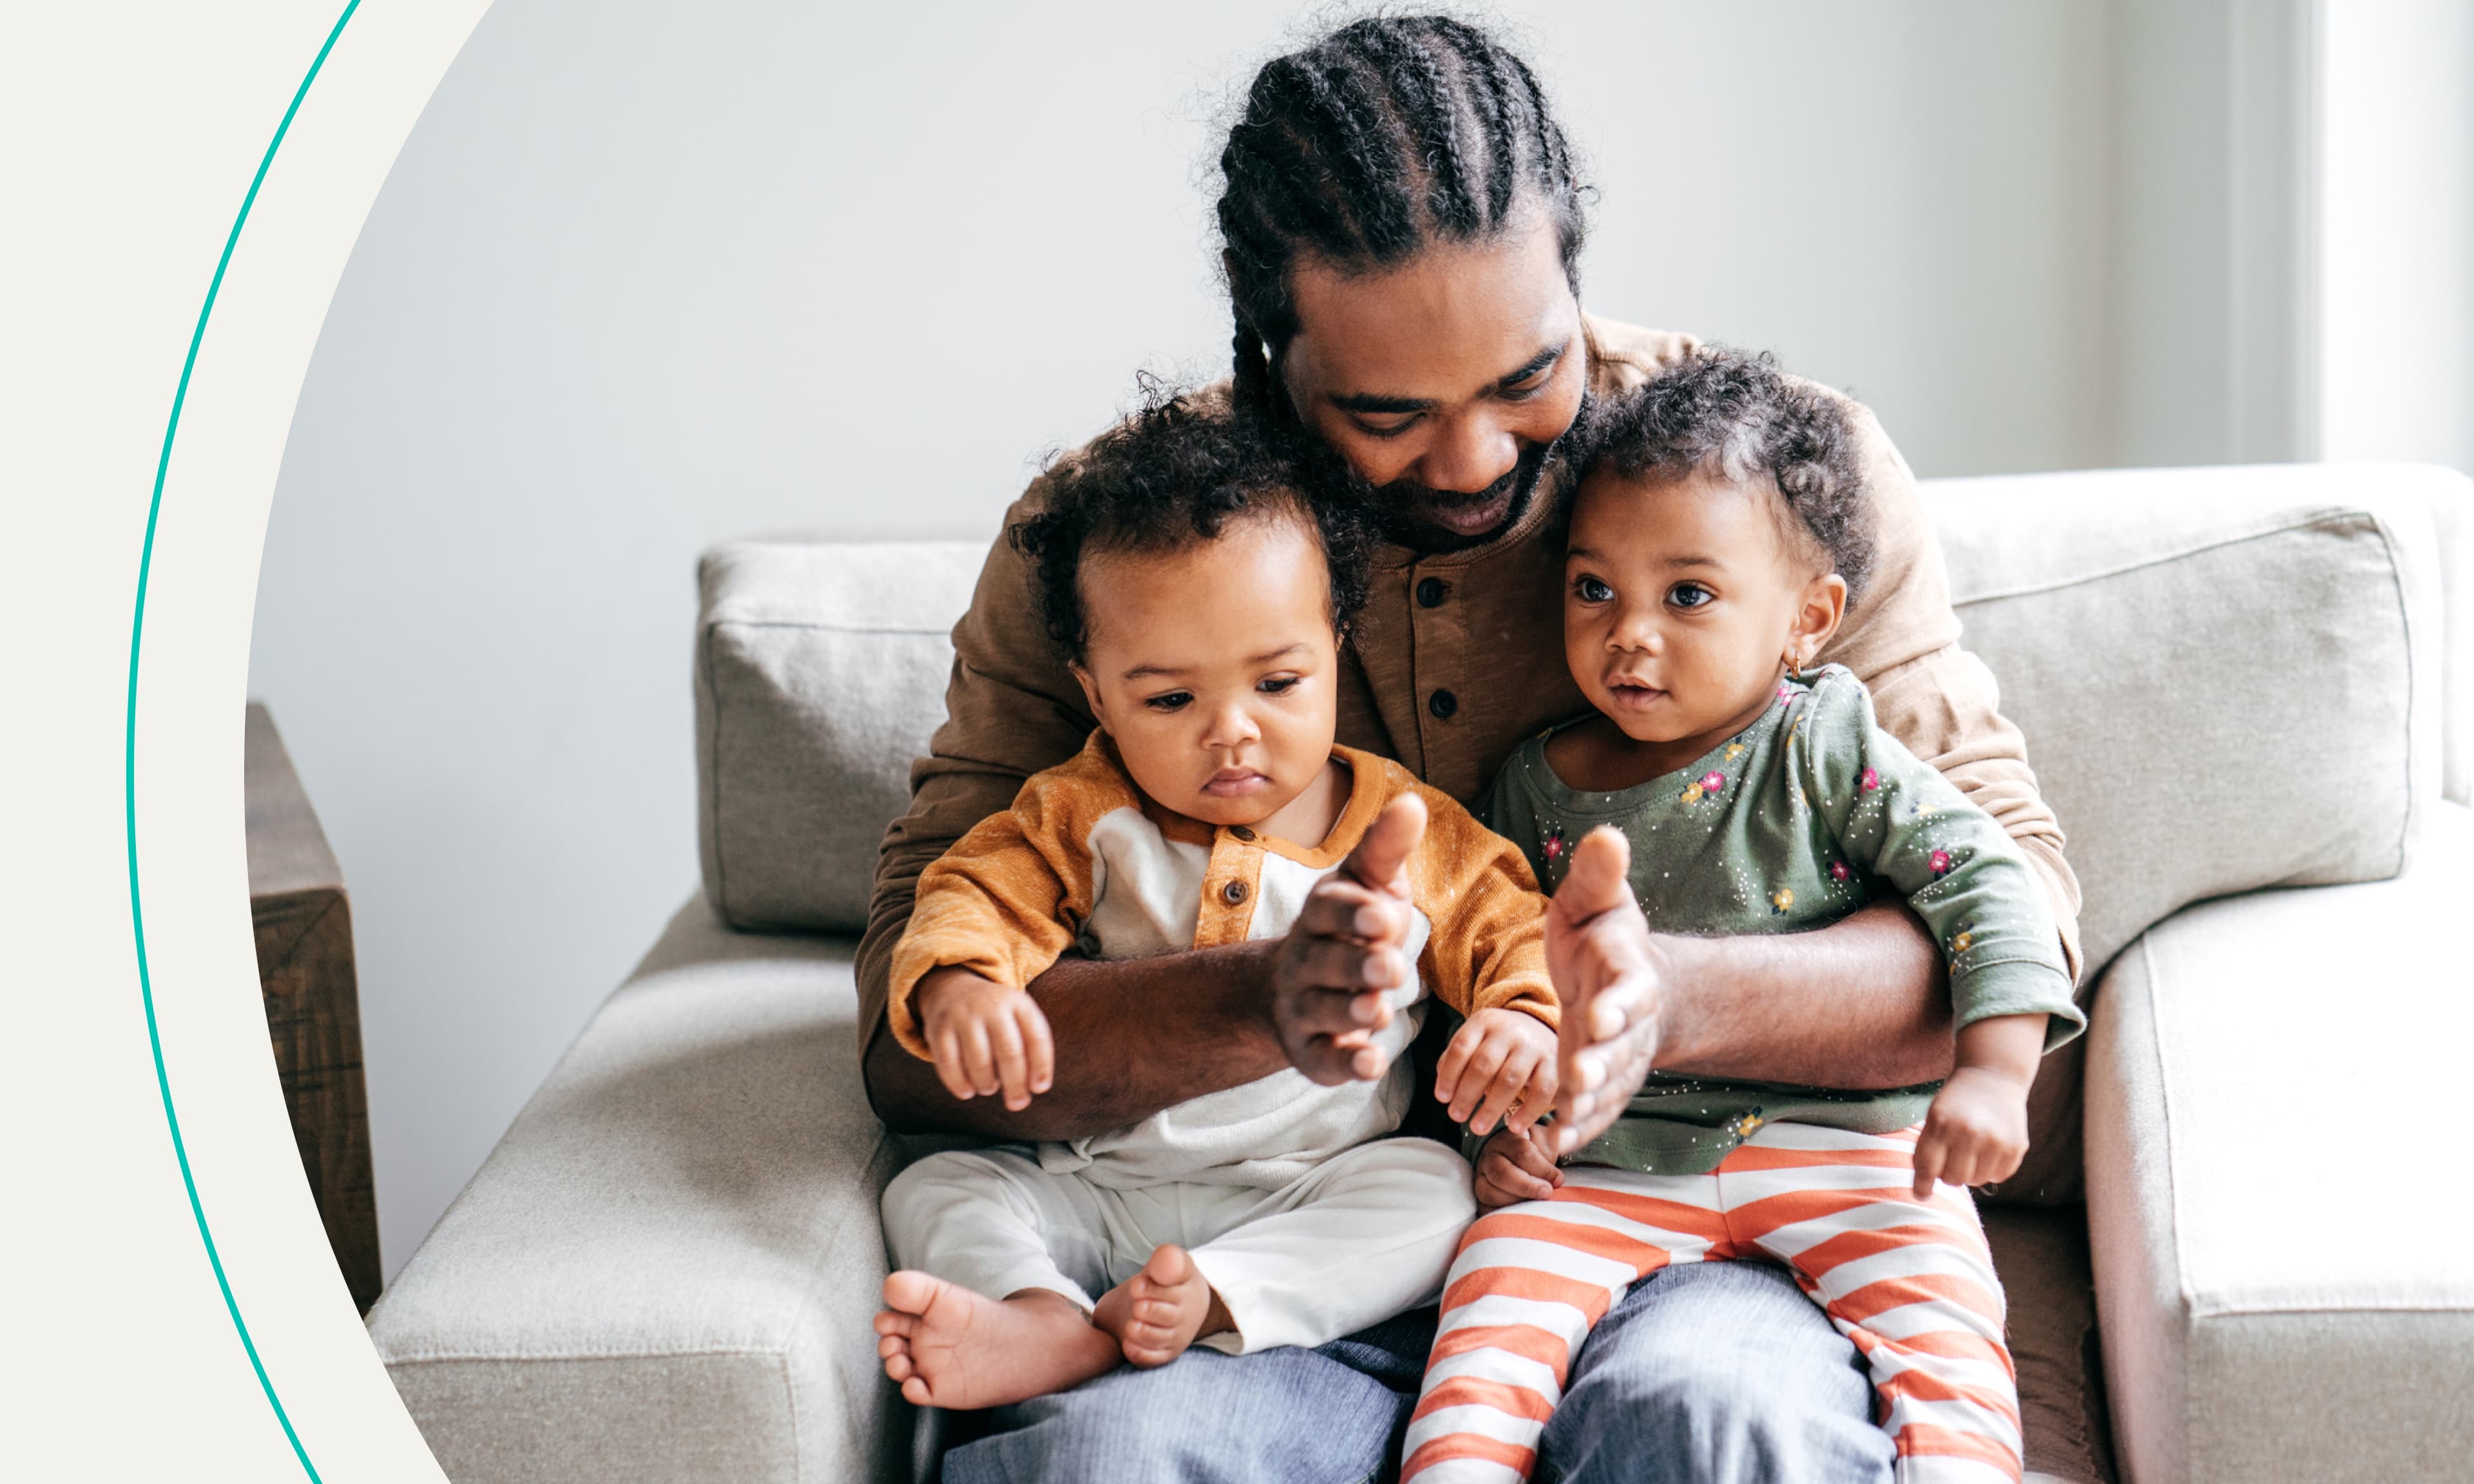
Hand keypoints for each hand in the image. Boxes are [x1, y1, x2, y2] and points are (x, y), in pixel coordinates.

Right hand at [915, 967, 1054, 1111]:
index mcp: (1018, 1003)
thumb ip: (1031, 1046)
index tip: (1039, 1089)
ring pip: (979, 1060)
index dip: (1041, 1066)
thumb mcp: (1018, 1016)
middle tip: (1017, 1104)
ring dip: (987, 1083)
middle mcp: (991, 1006)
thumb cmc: (995, 1016)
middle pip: (1009, 1051)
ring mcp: (963, 1016)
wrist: (953, 989)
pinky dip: (959, 1083)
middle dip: (1016, 1084)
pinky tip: (967, 1091)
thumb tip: (1037, 1086)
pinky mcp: (939, 1029)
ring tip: (989, 1088)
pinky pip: (949, 1063)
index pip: (1037, 1036)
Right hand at [1268, 792, 1425, 1085]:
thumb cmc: (1349, 925)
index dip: (1355, 913)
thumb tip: (1412, 803)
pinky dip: (1347, 1063)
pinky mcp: (1311, 1050)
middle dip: (1358, 965)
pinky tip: (1371, 1062)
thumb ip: (1387, 848)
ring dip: (1354, 1011)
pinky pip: (1325, 1060)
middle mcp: (1306, 959)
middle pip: (1328, 963)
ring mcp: (1304, 1006)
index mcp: (1322, 914)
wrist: (1294, 987)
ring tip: (1380, 1011)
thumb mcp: (1367, 883)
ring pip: (1326, 1011)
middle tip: (1390, 967)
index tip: (1384, 915)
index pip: (1331, 909)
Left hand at [1434, 1007, 1557, 1135]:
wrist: (1540, 1025)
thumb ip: (1458, 1059)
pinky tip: (1514, 1127)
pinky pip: (1542, 1091)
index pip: (1461, 1047)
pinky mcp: (1554, 1063)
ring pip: (1510, 1079)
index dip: (1449, 1075)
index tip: (1442, 1098)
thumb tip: (1445, 1091)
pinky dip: (1528, 1112)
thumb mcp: (1476, 1038)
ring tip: (1477, 1128)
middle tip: (1456, 1116)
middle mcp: (1509, 1031)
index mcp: (1484, 1022)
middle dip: (1467, 1094)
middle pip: (1484, 1064)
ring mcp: (1533, 1046)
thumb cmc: (1499, 1041)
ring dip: (1491, 1107)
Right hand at [1473, 1124, 1563, 1208]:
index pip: (1522, 1152)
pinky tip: (1521, 1215)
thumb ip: (1557, 1146)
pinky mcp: (1479, 1198)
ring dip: (1515, 1202)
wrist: (1518, 1162)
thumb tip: (1562, 1164)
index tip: (1558, 1180)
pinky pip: (1484, 1209)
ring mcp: (1480, 1178)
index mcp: (1507, 1140)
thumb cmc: (1537, 1153)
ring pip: (1488, 1193)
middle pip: (1501, 1173)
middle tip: (1547, 1193)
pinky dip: (1502, 1215)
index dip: (1542, 1169)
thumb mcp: (1547, 1143)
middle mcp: (1489, 1158)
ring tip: (1535, 1206)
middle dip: (1527, 1187)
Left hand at [1544, 826, 1667, 1154]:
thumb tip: (1606, 835)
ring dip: (1588, 1103)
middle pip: (1621, 1046)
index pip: (1630, 990)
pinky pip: (1596, 1108)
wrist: (1623, 980)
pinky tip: (1556, 1142)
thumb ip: (1598, 875)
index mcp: (1629, 973)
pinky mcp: (1601, 1081)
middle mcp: (1630, 1021)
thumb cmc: (1601, 935)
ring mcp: (1619, 1057)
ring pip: (1609, 1085)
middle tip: (1579, 1074)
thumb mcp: (1595, 899)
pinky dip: (1581, 1125)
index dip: (1618, 1005)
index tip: (1601, 1016)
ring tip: (1564, 1123)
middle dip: (1601, 1062)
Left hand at [1910, 1066, 2029, 1198]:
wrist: (1993, 1077)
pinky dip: (1991, 1169)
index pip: (1927, 1166)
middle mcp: (1969, 1132)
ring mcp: (1995, 1140)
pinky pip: (1998, 1176)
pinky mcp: (2015, 1146)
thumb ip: (1928, 1148)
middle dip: (1948, 1173)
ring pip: (1976, 1181)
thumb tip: (1923, 1189)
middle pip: (1952, 1179)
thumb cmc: (1956, 1102)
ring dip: (1971, 1171)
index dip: (1922, 1185)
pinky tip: (1989, 1148)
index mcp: (1941, 1123)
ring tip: (1972, 1149)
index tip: (1921, 1195)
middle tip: (1953, 1156)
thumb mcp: (1934, 1116)